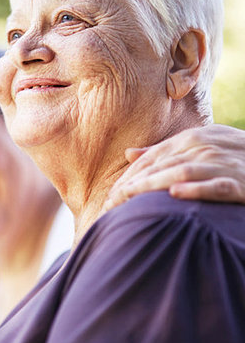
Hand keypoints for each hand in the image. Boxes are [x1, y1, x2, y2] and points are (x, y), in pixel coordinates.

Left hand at [104, 124, 244, 209]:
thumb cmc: (230, 156)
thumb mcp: (199, 146)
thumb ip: (164, 150)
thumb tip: (128, 153)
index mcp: (192, 138)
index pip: (153, 157)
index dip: (130, 175)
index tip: (111, 195)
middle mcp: (204, 146)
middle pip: (161, 165)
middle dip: (133, 185)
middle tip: (111, 204)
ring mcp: (222, 163)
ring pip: (181, 173)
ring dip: (153, 187)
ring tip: (129, 201)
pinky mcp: (239, 183)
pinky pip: (214, 186)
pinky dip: (195, 189)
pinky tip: (174, 195)